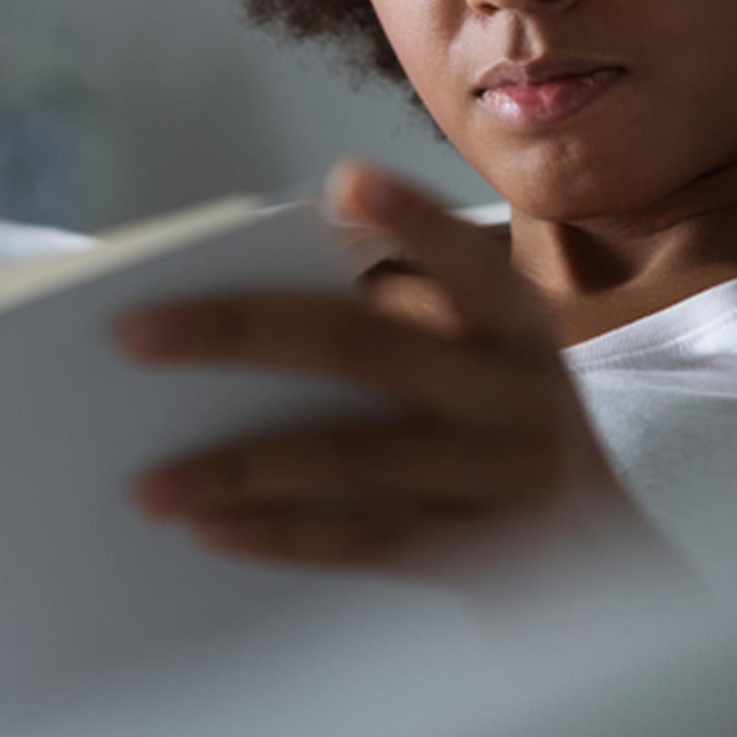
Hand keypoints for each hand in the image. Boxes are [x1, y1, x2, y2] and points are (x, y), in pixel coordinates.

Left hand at [116, 158, 643, 570]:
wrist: (604, 556)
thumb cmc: (498, 426)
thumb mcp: (484, 357)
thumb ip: (399, 320)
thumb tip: (240, 311)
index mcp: (513, 323)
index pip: (466, 259)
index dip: (412, 217)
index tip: (345, 180)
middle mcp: (514, 392)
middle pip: (365, 348)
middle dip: (238, 333)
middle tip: (133, 335)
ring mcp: (497, 477)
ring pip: (349, 458)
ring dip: (238, 466)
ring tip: (147, 481)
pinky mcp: (477, 555)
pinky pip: (362, 542)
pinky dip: (280, 536)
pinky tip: (208, 530)